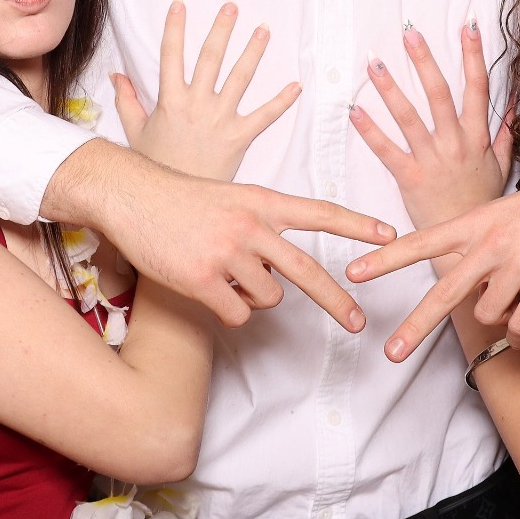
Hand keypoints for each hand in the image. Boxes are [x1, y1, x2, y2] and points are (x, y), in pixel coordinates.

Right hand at [66, 139, 392, 333]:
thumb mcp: (232, 198)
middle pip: (307, 270)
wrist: (130, 195)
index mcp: (262, 201)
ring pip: (267, 297)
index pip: (320, 212)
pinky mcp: (202, 279)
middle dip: (337, 301)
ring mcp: (227, 253)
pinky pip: (237, 313)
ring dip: (253, 295)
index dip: (356, 225)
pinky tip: (207, 288)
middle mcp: (251, 227)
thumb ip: (262, 227)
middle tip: (359, 323)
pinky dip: (228, 309)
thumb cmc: (180, 199)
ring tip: (224, 273)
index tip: (389, 234)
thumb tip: (280, 273)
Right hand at [112, 0, 299, 181]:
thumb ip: (127, 101)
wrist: (175, 204)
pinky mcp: (239, 138)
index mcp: (171, 101)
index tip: (180, 3)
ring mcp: (220, 120)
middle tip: (232, 7)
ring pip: (240, 79)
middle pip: (210, 59)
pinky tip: (296, 85)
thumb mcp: (136, 132)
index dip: (174, 28)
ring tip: (264, 29)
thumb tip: (116, 75)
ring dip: (253, 52)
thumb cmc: (157, 166)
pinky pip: (265, 117)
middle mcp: (197, 105)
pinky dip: (282, 101)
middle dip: (221, 30)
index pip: (171, 56)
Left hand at [344, 116, 519, 360]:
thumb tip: (470, 290)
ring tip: (515, 305)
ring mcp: (519, 264)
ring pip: (489, 313)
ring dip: (497, 319)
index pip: (422, 242)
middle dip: (415, 326)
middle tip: (391, 353)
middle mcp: (491, 243)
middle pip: (445, 293)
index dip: (386, 259)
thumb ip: (481, 246)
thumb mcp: (505, 211)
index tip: (354, 274)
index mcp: (476, 222)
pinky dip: (518, 338)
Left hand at [348, 21, 513, 231]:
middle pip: (439, 94)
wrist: (468, 245)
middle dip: (425, 61)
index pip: (477, 87)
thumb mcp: (502, 166)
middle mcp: (455, 144)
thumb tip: (514, 103)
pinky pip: (387, 151)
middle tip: (409, 33)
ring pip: (410, 117)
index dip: (473, 55)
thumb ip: (505, 133)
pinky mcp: (410, 179)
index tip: (468, 25)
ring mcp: (432, 160)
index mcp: (476, 137)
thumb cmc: (481, 201)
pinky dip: (370, 130)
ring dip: (390, 88)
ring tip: (375, 62)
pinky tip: (354, 110)